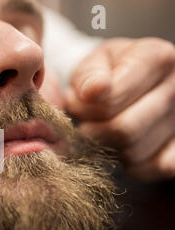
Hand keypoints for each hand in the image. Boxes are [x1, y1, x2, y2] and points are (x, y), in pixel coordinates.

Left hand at [66, 37, 174, 181]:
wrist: (132, 83)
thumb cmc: (109, 72)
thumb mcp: (93, 63)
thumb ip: (88, 75)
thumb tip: (94, 92)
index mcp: (156, 57)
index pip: (109, 101)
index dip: (83, 108)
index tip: (77, 101)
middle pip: (123, 130)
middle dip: (93, 132)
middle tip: (85, 123)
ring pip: (135, 153)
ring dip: (109, 147)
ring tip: (105, 129)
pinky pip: (154, 168)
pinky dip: (131, 165)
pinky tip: (124, 146)